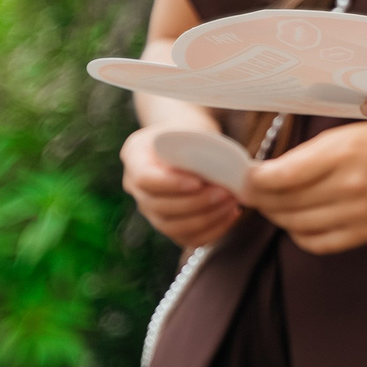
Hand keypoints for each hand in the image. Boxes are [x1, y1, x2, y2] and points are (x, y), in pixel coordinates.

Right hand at [122, 125, 242, 249]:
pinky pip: (187, 238)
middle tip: (225, 193)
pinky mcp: (169, 225)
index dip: (171, 185)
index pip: (145, 179)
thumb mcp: (186, 127)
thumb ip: (192, 145)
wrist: (187, 142)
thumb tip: (213, 169)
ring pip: (172, 227)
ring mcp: (150, 210)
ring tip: (231, 203)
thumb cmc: (190, 131)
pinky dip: (213, 230)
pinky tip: (231, 214)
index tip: (198, 182)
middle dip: (196, 203)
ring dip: (206, 218)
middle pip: (159, 206)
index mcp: (135, 157)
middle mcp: (136, 188)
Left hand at [242, 122, 366, 254]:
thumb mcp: (341, 136)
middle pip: (285, 203)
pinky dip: (298, 233)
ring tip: (270, 203)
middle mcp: (350, 186)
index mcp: (342, 154)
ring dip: (275, 215)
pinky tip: (295, 220)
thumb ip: (303, 156)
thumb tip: (260, 176)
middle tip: (247, 191)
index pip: (282, 176)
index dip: (254, 181)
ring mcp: (358, 214)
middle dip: (259, 198)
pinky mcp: (363, 234)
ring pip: (295, 224)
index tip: (242, 177)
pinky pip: (316, 243)